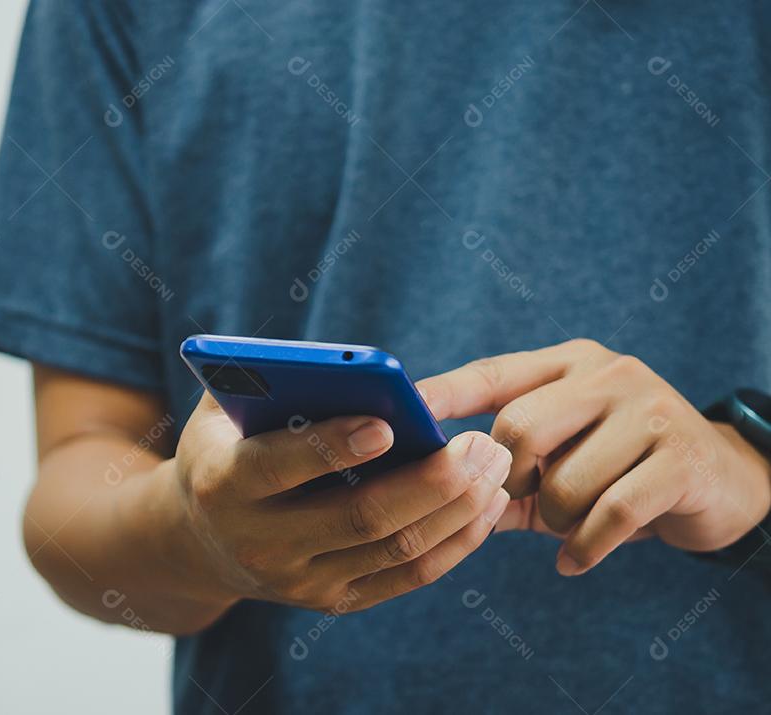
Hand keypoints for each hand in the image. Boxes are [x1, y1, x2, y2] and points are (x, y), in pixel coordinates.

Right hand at [166, 392, 512, 610]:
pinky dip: (456, 542)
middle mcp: (260, 543)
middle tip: (481, 443)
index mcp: (223, 483)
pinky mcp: (333, 602)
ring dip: (457, 509)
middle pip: (360, 518)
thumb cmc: (226, 448)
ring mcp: (299, 581)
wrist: (200, 540)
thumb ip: (267, 380)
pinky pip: (408, 576)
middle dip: (431, 481)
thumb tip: (342, 363)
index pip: (280, 467)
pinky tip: (487, 506)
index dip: (333, 446)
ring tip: (495, 466)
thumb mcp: (223, 409)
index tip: (388, 424)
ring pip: (395, 549)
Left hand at [418, 339, 770, 575]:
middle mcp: (608, 374)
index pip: (491, 373)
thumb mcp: (558, 463)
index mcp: (568, 363)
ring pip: (563, 478)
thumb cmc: (616, 471)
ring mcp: (650, 411)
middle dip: (509, 478)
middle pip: (518, 427)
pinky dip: (583, 547)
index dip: (442, 394)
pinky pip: (610, 512)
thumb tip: (422, 489)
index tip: (398, 413)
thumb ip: (497, 472)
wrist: (720, 482)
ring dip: (554, 518)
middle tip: (523, 498)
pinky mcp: (681, 459)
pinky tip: (573, 560)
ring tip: (566, 525)